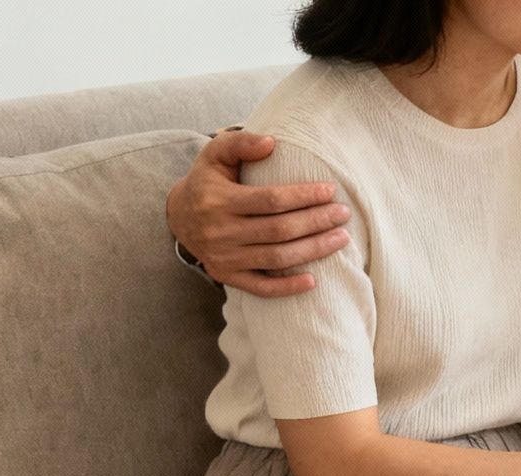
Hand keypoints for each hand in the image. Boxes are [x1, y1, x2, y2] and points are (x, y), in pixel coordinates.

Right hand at [165, 130, 352, 297]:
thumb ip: (241, 143)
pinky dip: (286, 287)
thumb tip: (271, 143)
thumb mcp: (216, 153)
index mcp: (219, 200)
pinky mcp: (225, 275)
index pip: (271, 200)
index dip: (303, 196)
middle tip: (342, 214)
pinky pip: (260, 287)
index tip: (330, 192)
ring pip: (276, 258)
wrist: (178, 216)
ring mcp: (223, 257)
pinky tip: (312, 281)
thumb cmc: (207, 180)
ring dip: (312, 250)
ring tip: (340, 238)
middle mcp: (220, 231)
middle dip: (316, 222)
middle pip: (279, 230)